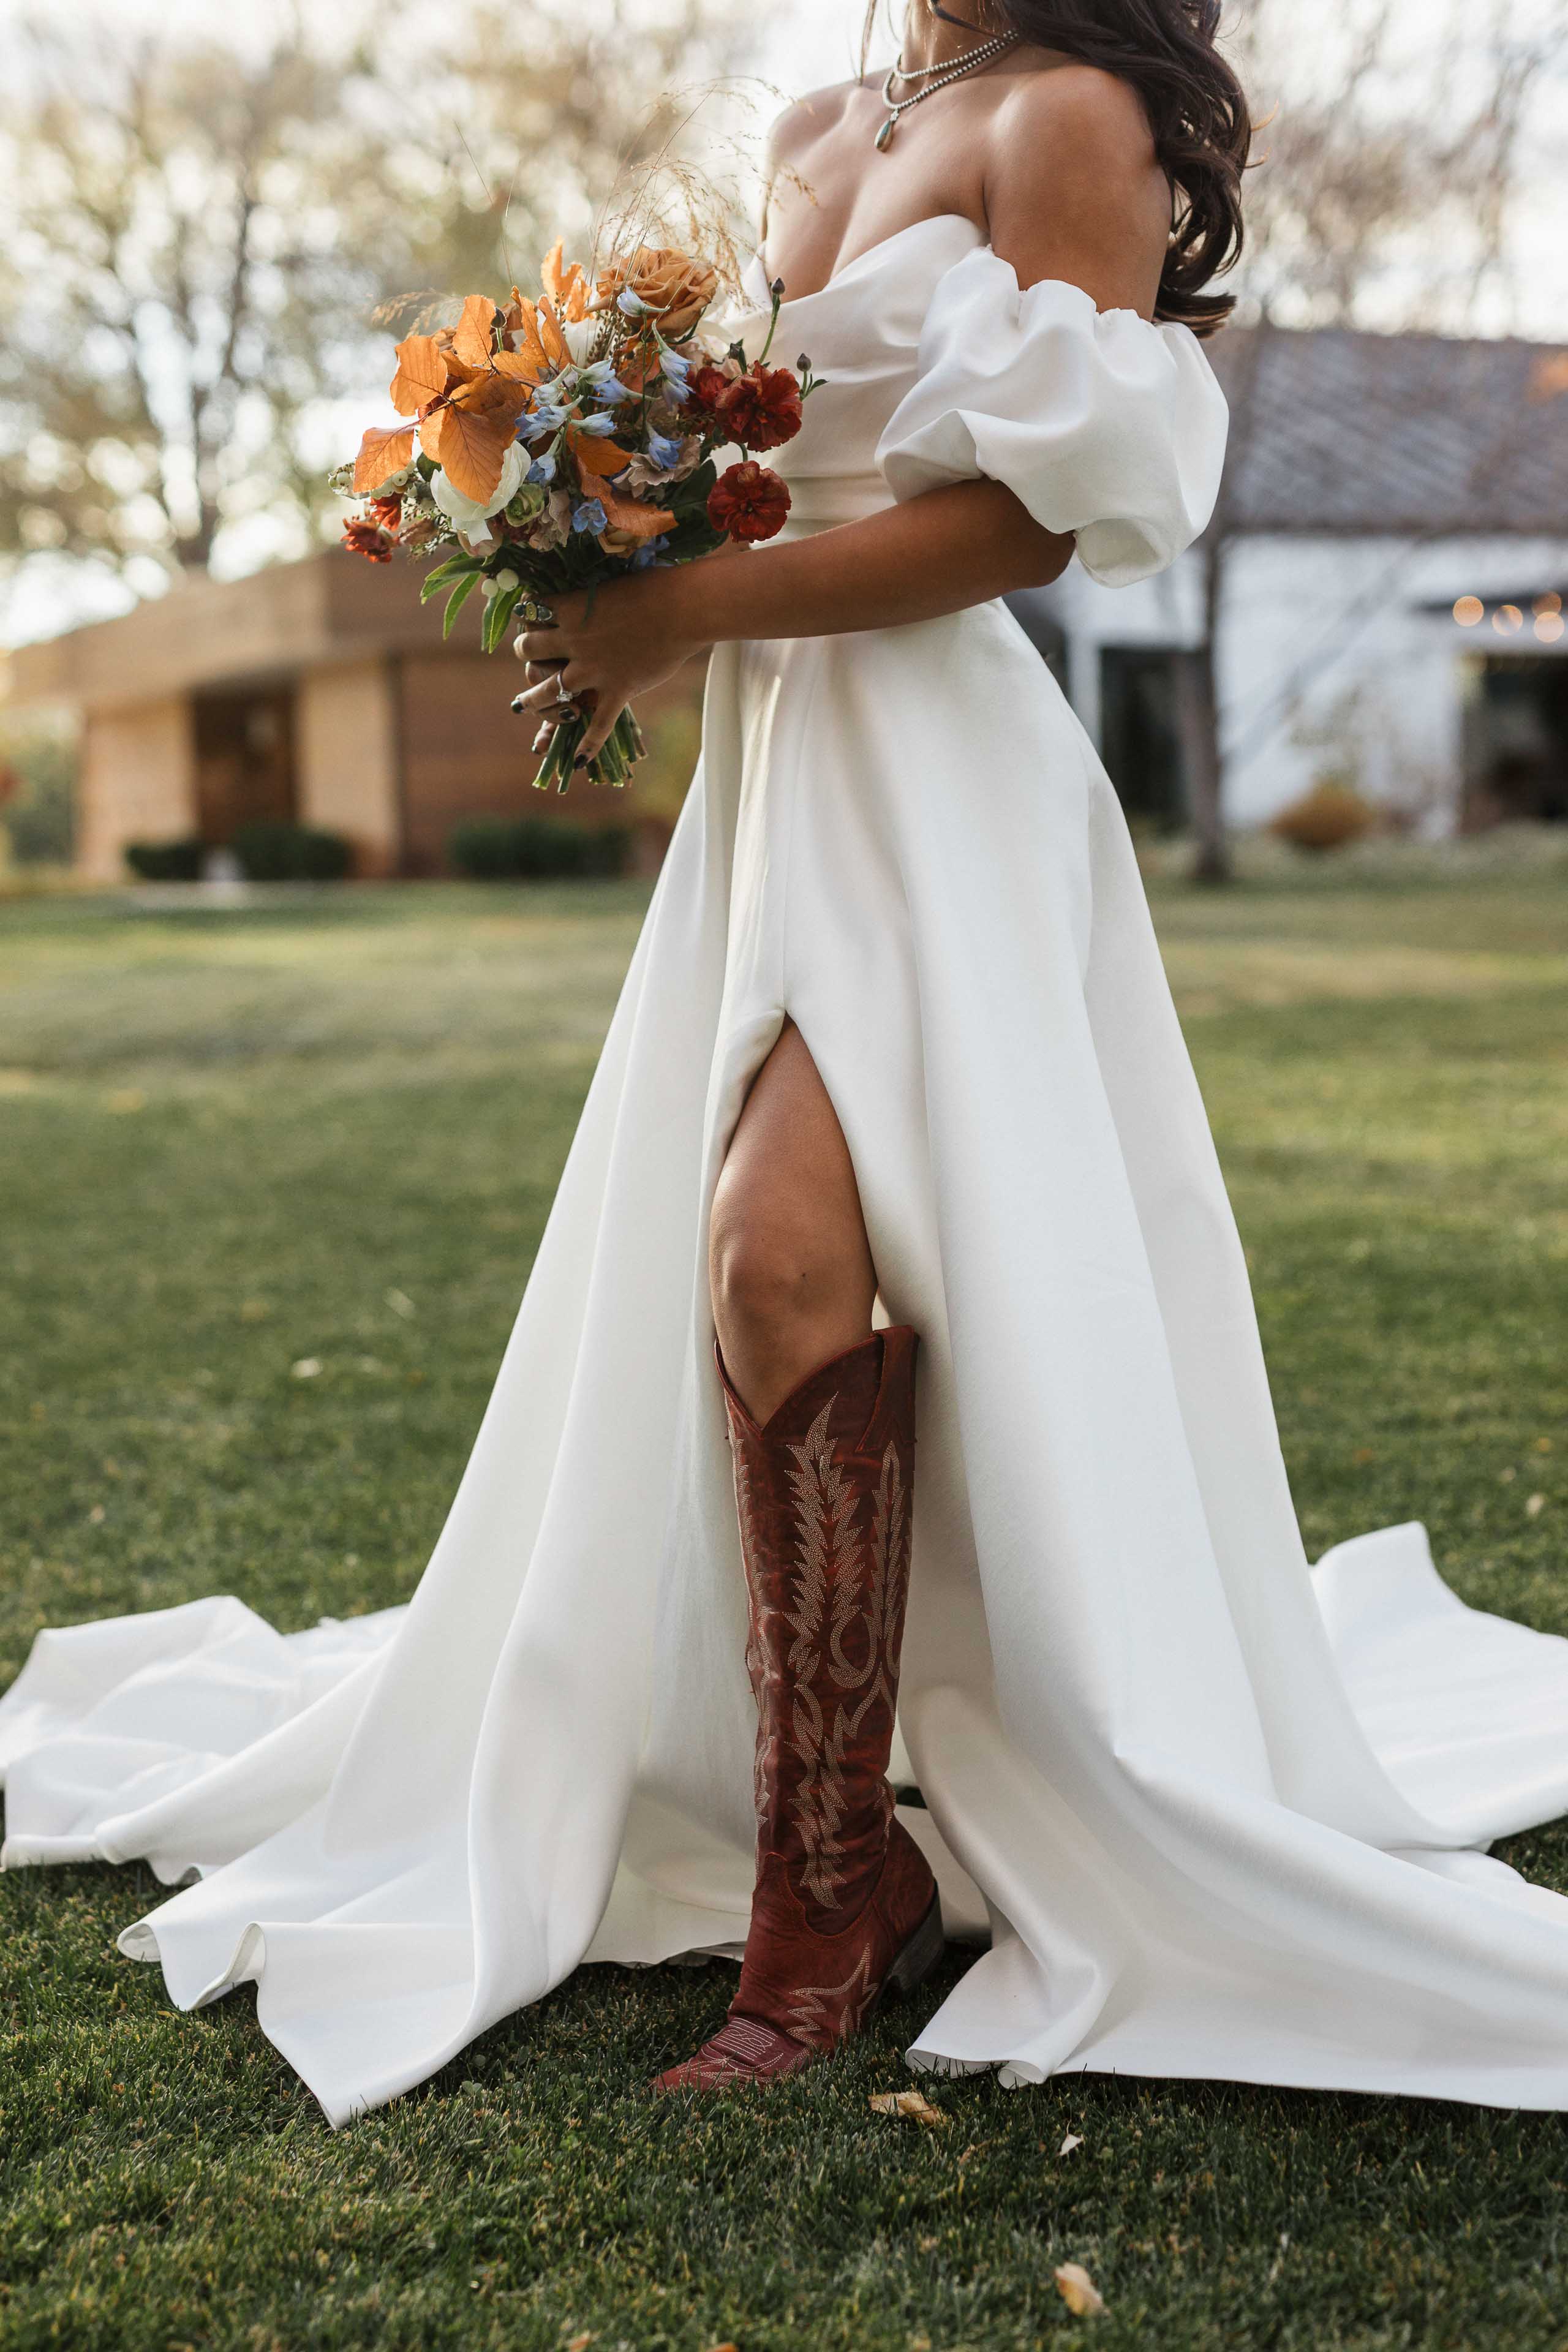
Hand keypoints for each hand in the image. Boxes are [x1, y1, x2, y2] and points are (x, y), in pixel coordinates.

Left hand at [514, 570, 704, 767]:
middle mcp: (574, 641)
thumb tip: (582, 598)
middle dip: (524, 654)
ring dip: (533, 701)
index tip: (527, 618)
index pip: (530, 616)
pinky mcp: (617, 691)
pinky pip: (598, 725)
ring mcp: (594, 670)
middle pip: (529, 653)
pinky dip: (588, 745)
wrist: (684, 608)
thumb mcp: (610, 583)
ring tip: (523, 705)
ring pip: (550, 692)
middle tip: (524, 655)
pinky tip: (579, 761)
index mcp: (570, 609)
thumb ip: (590, 598)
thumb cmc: (653, 586)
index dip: (526, 618)